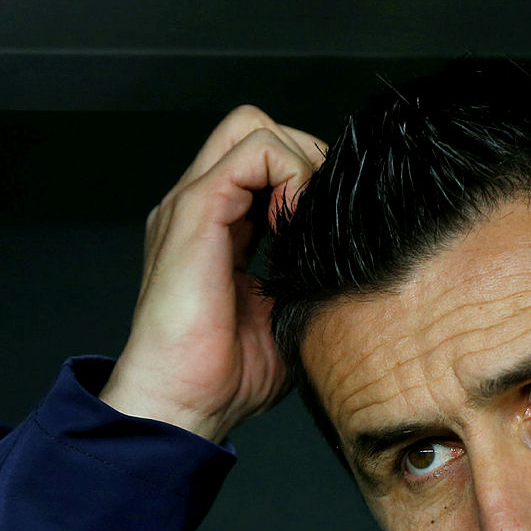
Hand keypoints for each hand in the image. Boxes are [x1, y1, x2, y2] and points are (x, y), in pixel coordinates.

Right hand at [101, 106, 325, 442]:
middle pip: (255, 128)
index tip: (326, 226)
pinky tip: (292, 224)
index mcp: (216, 227)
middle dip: (304, 154)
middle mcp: (200, 207)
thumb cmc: (227, 376)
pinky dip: (289, 173)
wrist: (183, 404)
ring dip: (299, 162)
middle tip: (321, 211)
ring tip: (305, 219)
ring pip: (253, 127)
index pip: (264, 159)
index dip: (306, 176)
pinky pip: (252, 152)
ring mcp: (192, 204)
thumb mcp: (284, 314)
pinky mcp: (195, 212)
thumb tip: (348, 263)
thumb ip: (305, 275)